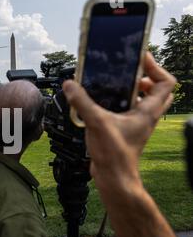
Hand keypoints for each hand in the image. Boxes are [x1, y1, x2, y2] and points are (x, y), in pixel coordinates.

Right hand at [63, 53, 175, 193]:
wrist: (114, 178)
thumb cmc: (114, 155)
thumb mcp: (96, 122)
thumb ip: (82, 102)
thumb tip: (70, 85)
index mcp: (148, 111)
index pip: (166, 82)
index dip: (155, 66)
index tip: (139, 58)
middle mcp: (146, 117)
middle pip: (158, 90)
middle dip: (145, 77)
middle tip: (128, 72)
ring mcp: (138, 124)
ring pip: (144, 101)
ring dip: (133, 90)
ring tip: (114, 84)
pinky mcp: (127, 131)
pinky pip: (130, 111)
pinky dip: (121, 103)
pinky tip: (102, 103)